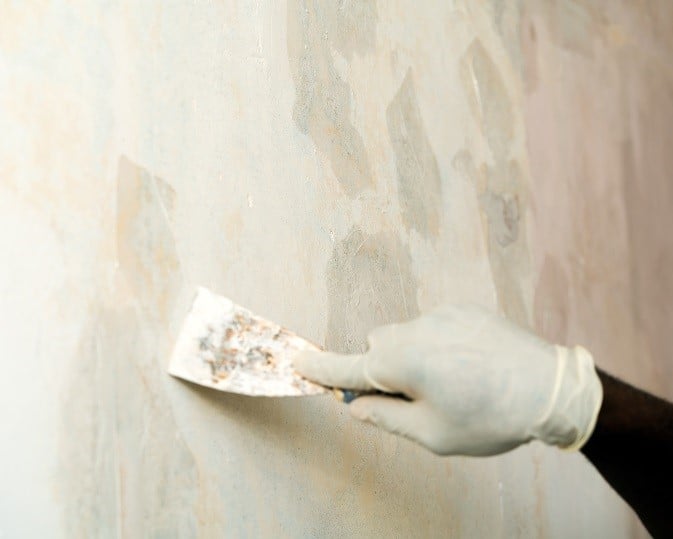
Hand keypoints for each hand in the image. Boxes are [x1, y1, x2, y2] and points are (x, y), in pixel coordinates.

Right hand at [293, 304, 602, 455]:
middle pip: (377, 347)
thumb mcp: (434, 435)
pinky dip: (437, 344)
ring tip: (452, 382)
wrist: (551, 387)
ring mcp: (440, 315)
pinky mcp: (462, 309)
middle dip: (383, 370)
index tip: (296, 362)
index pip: (348, 367)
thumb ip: (387, 419)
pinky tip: (469, 365)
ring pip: (406, 335)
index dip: (320, 369)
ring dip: (412, 356)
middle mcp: (414, 330)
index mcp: (402, 363)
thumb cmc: (490, 418)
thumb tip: (357, 407)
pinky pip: (434, 325)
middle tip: (412, 398)